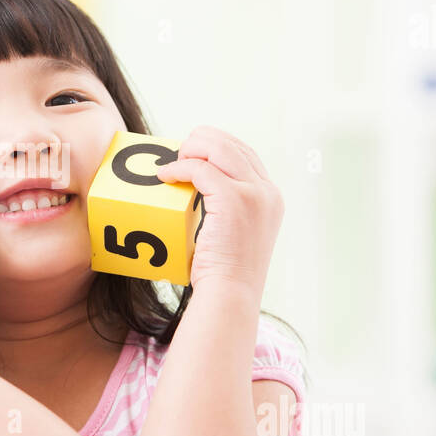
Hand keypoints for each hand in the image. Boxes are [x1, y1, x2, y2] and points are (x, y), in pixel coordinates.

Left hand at [153, 126, 283, 299]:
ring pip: (219, 148)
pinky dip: (179, 167)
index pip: (246, 155)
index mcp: (271, 198)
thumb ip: (230, 209)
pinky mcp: (232, 198)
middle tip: (179, 152)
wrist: (232, 294)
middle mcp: (267, 192)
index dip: (218, 146)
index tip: (194, 151)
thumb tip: (199, 189)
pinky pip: (199, 168)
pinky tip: (165, 176)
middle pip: (233, 144)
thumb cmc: (226, 273)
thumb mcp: (238, 234)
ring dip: (191, 148)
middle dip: (202, 141)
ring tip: (172, 160)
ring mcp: (253, 193)